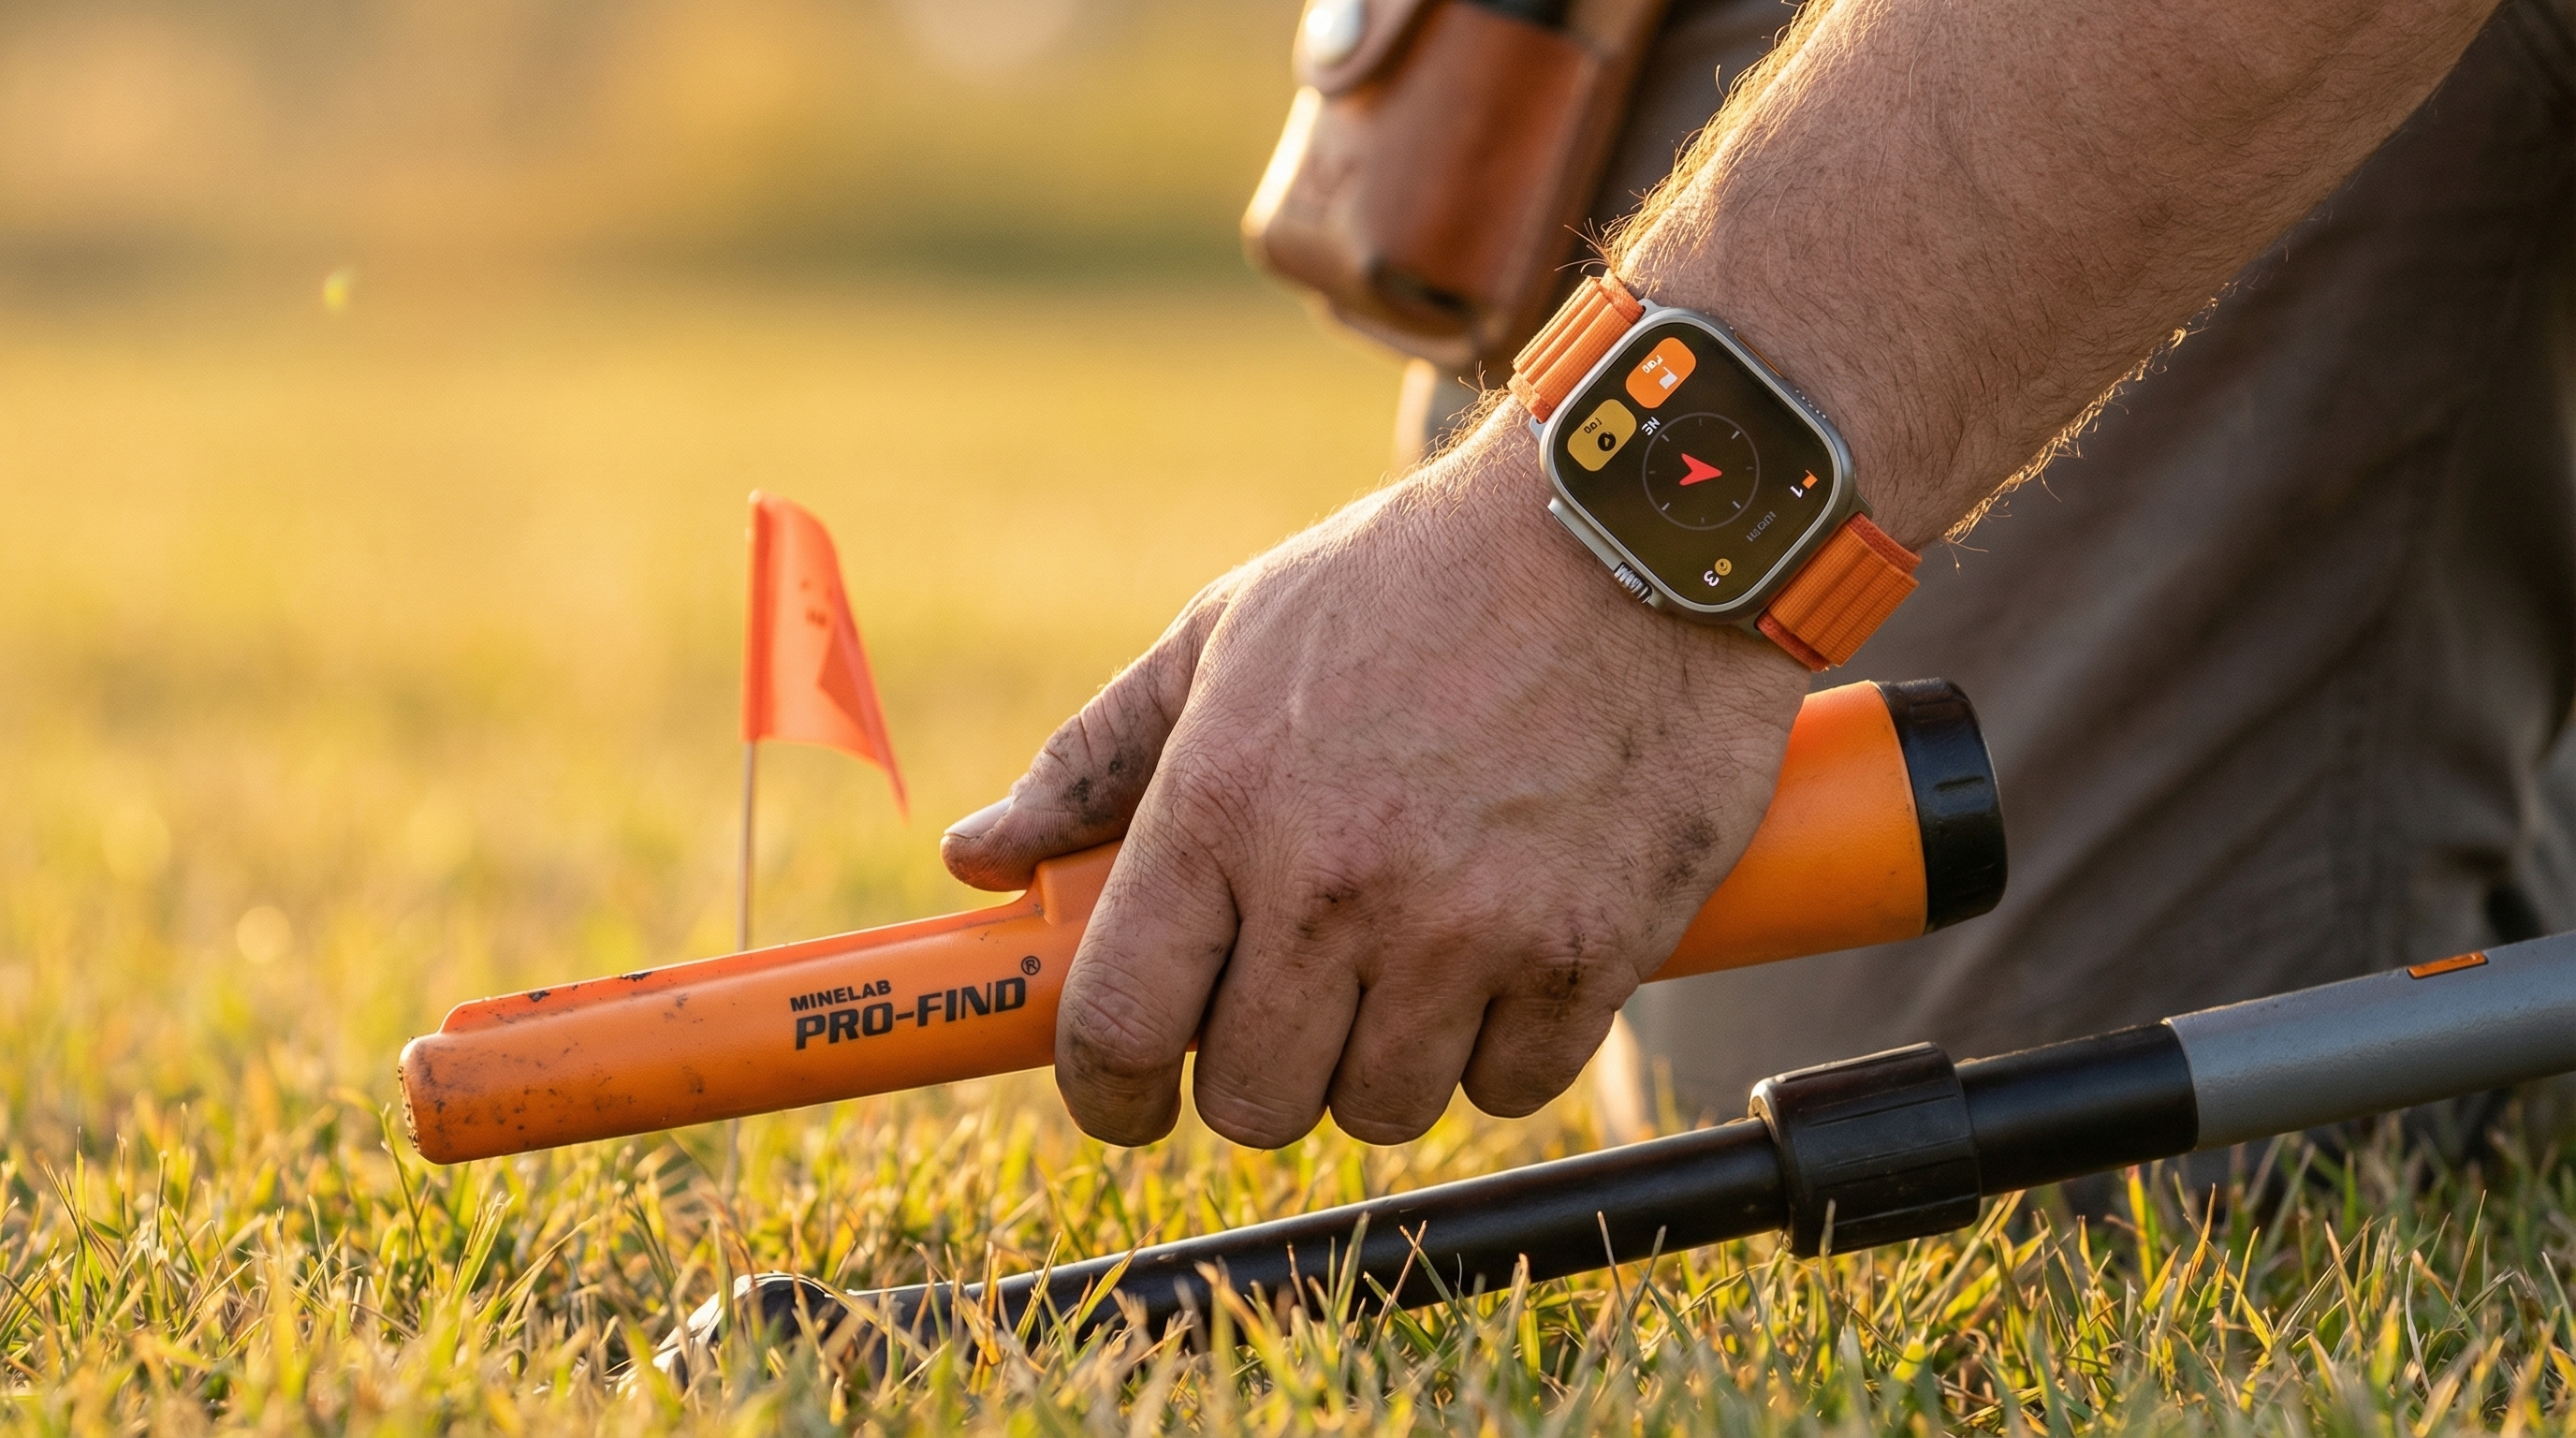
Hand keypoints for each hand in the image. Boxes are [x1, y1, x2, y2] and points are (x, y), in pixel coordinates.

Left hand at [942, 414, 1809, 1146]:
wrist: (1634, 530)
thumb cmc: (1415, 577)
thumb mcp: (1229, 634)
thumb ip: (1096, 759)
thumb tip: (976, 858)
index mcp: (1223, 806)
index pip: (1118, 1026)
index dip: (1108, 1092)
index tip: (1131, 1096)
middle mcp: (1335, 885)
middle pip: (1254, 1101)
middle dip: (1256, 1074)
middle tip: (1291, 1006)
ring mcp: (1469, 930)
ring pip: (1384, 1109)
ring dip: (1382, 1063)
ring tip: (1406, 967)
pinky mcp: (1590, 953)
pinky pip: (1512, 1086)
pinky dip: (1501, 1050)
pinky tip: (1505, 960)